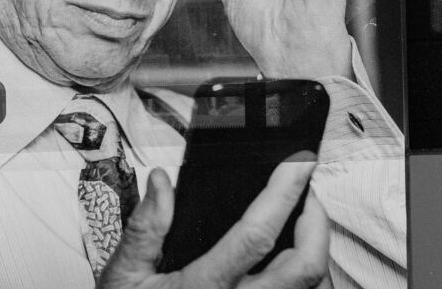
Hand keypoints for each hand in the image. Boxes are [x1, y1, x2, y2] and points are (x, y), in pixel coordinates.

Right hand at [98, 157, 330, 288]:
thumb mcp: (124, 277)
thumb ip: (144, 229)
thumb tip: (161, 184)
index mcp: (204, 288)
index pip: (257, 235)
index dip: (284, 195)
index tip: (297, 165)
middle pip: (305, 266)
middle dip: (317, 222)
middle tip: (308, 194)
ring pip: (312, 288)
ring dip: (315, 251)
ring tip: (303, 224)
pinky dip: (309, 280)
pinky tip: (292, 261)